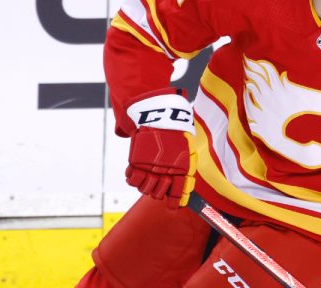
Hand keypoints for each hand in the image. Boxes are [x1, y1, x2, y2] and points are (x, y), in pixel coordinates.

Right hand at [125, 88, 196, 207]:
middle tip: (158, 184)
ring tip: (147, 178)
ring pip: (144, 189)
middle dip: (158, 192)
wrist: (161, 116)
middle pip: (158, 194)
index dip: (175, 201)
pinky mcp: (137, 162)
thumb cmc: (177, 132)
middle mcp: (165, 171)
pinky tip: (136, 173)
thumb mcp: (188, 150)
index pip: (177, 193)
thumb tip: (185, 189)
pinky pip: (132, 180)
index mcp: (181, 169)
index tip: (174, 206)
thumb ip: (186, 169)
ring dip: (145, 186)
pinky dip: (132, 179)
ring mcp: (150, 167)